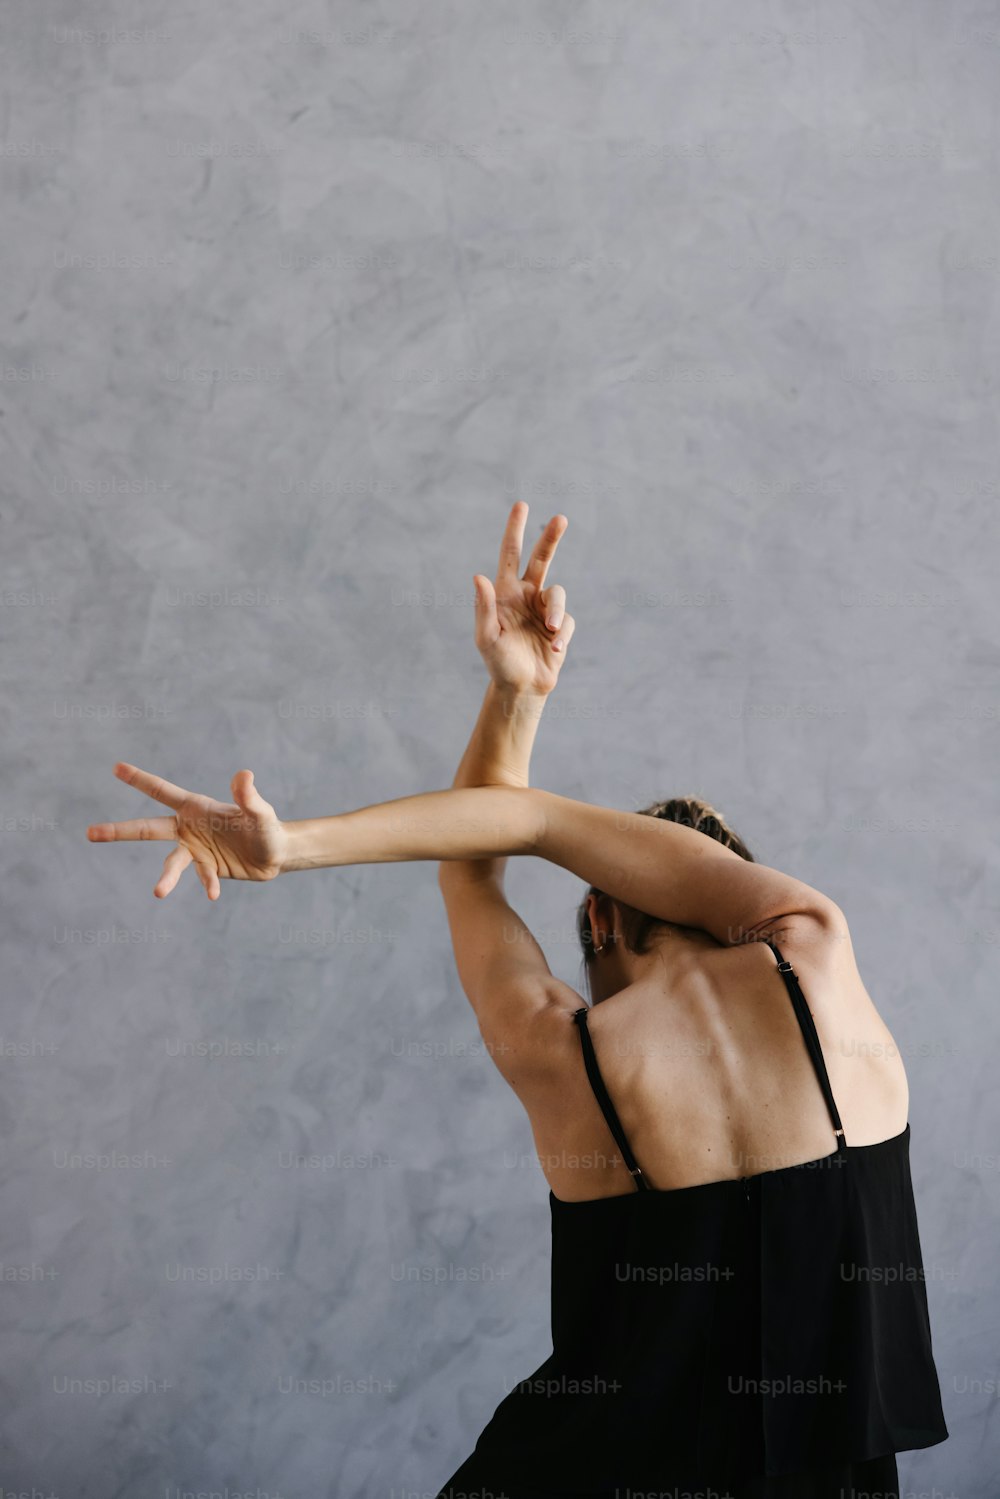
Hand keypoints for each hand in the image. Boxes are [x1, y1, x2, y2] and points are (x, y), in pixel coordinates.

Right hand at [86, 762, 286, 900]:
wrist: (276, 855)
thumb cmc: (267, 827)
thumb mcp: (259, 813)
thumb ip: (249, 797)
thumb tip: (244, 775)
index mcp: (196, 808)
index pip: (162, 791)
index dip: (139, 780)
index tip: (116, 767)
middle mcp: (189, 827)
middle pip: (148, 829)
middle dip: (118, 831)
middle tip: (90, 833)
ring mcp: (194, 849)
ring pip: (171, 862)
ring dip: (166, 877)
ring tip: (158, 892)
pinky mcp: (205, 868)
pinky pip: (200, 876)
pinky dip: (206, 884)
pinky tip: (213, 894)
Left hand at [473, 501, 575, 696]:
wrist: (521, 688)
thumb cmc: (499, 662)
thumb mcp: (486, 637)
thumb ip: (484, 607)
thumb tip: (478, 576)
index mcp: (506, 592)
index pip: (510, 555)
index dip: (515, 530)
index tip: (521, 505)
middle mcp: (527, 595)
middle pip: (542, 558)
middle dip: (551, 538)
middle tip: (561, 518)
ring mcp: (545, 609)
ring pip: (558, 594)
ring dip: (556, 611)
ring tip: (550, 631)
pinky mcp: (561, 626)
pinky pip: (567, 622)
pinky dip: (561, 635)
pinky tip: (554, 650)